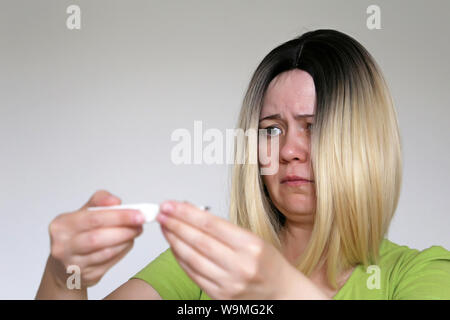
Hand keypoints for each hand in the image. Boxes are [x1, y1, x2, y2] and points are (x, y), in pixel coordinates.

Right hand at [48, 190, 144, 287]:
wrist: (64, 263)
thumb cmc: (77, 232)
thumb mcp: (83, 212)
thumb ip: (99, 201)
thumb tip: (115, 201)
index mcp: (61, 225)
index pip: (94, 218)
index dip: (119, 216)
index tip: (138, 214)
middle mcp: (63, 246)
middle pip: (98, 237)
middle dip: (124, 230)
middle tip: (140, 224)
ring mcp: (73, 264)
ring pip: (106, 252)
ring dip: (126, 240)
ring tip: (134, 231)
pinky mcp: (85, 276)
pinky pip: (109, 262)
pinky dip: (122, 251)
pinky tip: (126, 243)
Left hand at [156, 200, 308, 298]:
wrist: (281, 293)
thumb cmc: (268, 264)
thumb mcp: (253, 239)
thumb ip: (223, 228)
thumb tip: (192, 213)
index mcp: (250, 245)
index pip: (210, 224)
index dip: (186, 213)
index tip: (171, 205)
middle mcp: (240, 265)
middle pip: (198, 240)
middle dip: (175, 224)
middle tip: (162, 213)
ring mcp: (229, 283)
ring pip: (191, 258)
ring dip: (173, 240)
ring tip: (164, 227)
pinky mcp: (220, 296)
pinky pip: (193, 274)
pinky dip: (180, 259)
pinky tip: (173, 247)